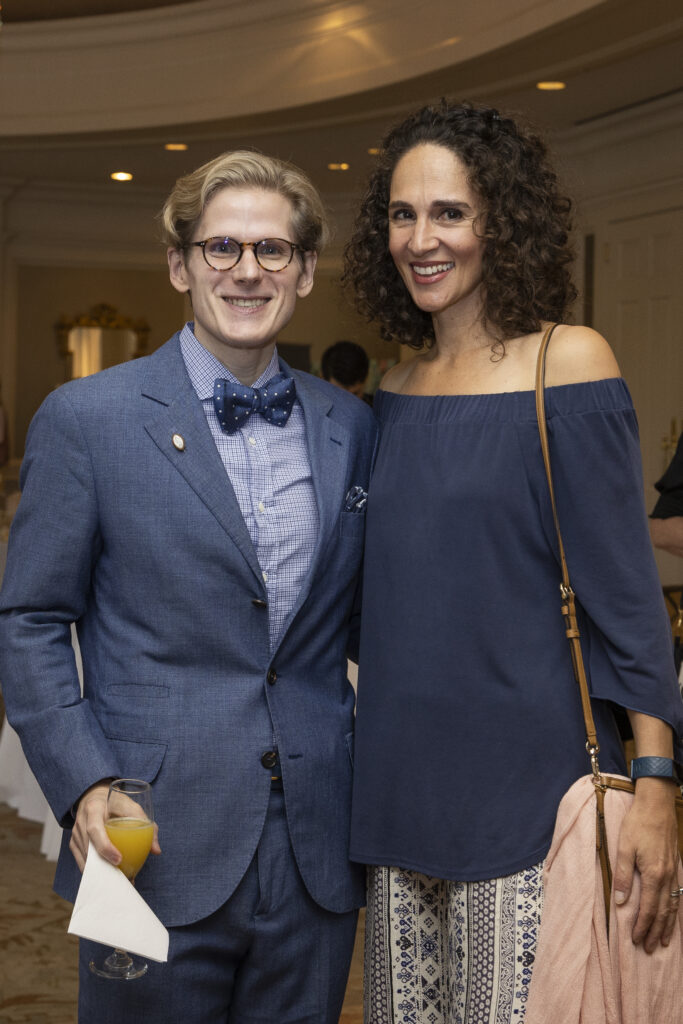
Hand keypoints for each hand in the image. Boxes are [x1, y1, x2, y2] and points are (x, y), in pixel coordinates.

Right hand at [69, 779, 160, 872]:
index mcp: (94, 808)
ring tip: (122, 881)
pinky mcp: (74, 844)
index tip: (118, 860)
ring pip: (86, 859)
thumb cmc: (115, 802)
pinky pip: (82, 862)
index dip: (105, 846)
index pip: (95, 829)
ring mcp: (75, 834)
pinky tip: (110, 878)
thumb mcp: (131, 806)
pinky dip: (95, 872)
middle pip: (89, 848)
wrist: (94, 796)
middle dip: (105, 866)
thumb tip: (156, 850)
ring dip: (102, 872)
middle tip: (124, 879)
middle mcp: (81, 822)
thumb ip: (145, 823)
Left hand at [612, 777, 679, 952]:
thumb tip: (619, 901)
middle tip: (650, 948)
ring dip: (668, 925)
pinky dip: (676, 910)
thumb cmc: (638, 824)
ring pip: (673, 906)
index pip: (648, 908)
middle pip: (663, 912)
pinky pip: (679, 894)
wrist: (657, 805)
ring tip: (664, 941)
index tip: (636, 940)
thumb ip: (622, 876)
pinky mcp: (676, 865)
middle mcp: (667, 876)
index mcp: (653, 874)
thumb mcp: (624, 848)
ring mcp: (674, 871)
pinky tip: (673, 916)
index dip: (642, 926)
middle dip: (656, 931)